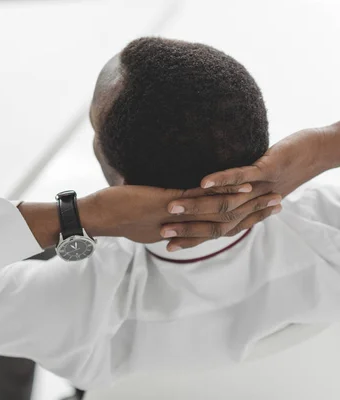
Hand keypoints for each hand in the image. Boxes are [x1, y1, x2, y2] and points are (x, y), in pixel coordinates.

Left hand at [82, 184, 281, 249]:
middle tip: (277, 204)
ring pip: (215, 212)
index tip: (262, 214)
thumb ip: (161, 211)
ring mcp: (173, 216)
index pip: (213, 230)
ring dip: (243, 202)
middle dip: (252, 214)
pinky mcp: (164, 204)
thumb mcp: (143, 215)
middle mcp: (178, 227)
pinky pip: (197, 199)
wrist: (94, 217)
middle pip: (222, 223)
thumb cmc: (114, 213)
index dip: (239, 222)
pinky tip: (238, 182)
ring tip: (267, 193)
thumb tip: (168, 203)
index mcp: (175, 232)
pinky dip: (220, 191)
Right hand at [160, 123, 339, 250]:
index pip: (215, 231)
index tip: (166, 245)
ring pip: (225, 203)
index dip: (191, 239)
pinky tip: (203, 182)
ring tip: (173, 208)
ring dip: (197, 206)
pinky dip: (223, 180)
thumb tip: (201, 196)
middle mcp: (251, 207)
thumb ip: (229, 195)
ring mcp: (260, 190)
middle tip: (162, 231)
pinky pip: (243, 177)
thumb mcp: (252, 186)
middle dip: (188, 228)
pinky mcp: (268, 170)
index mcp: (246, 212)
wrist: (315, 153)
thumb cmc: (280, 169)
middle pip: (216, 224)